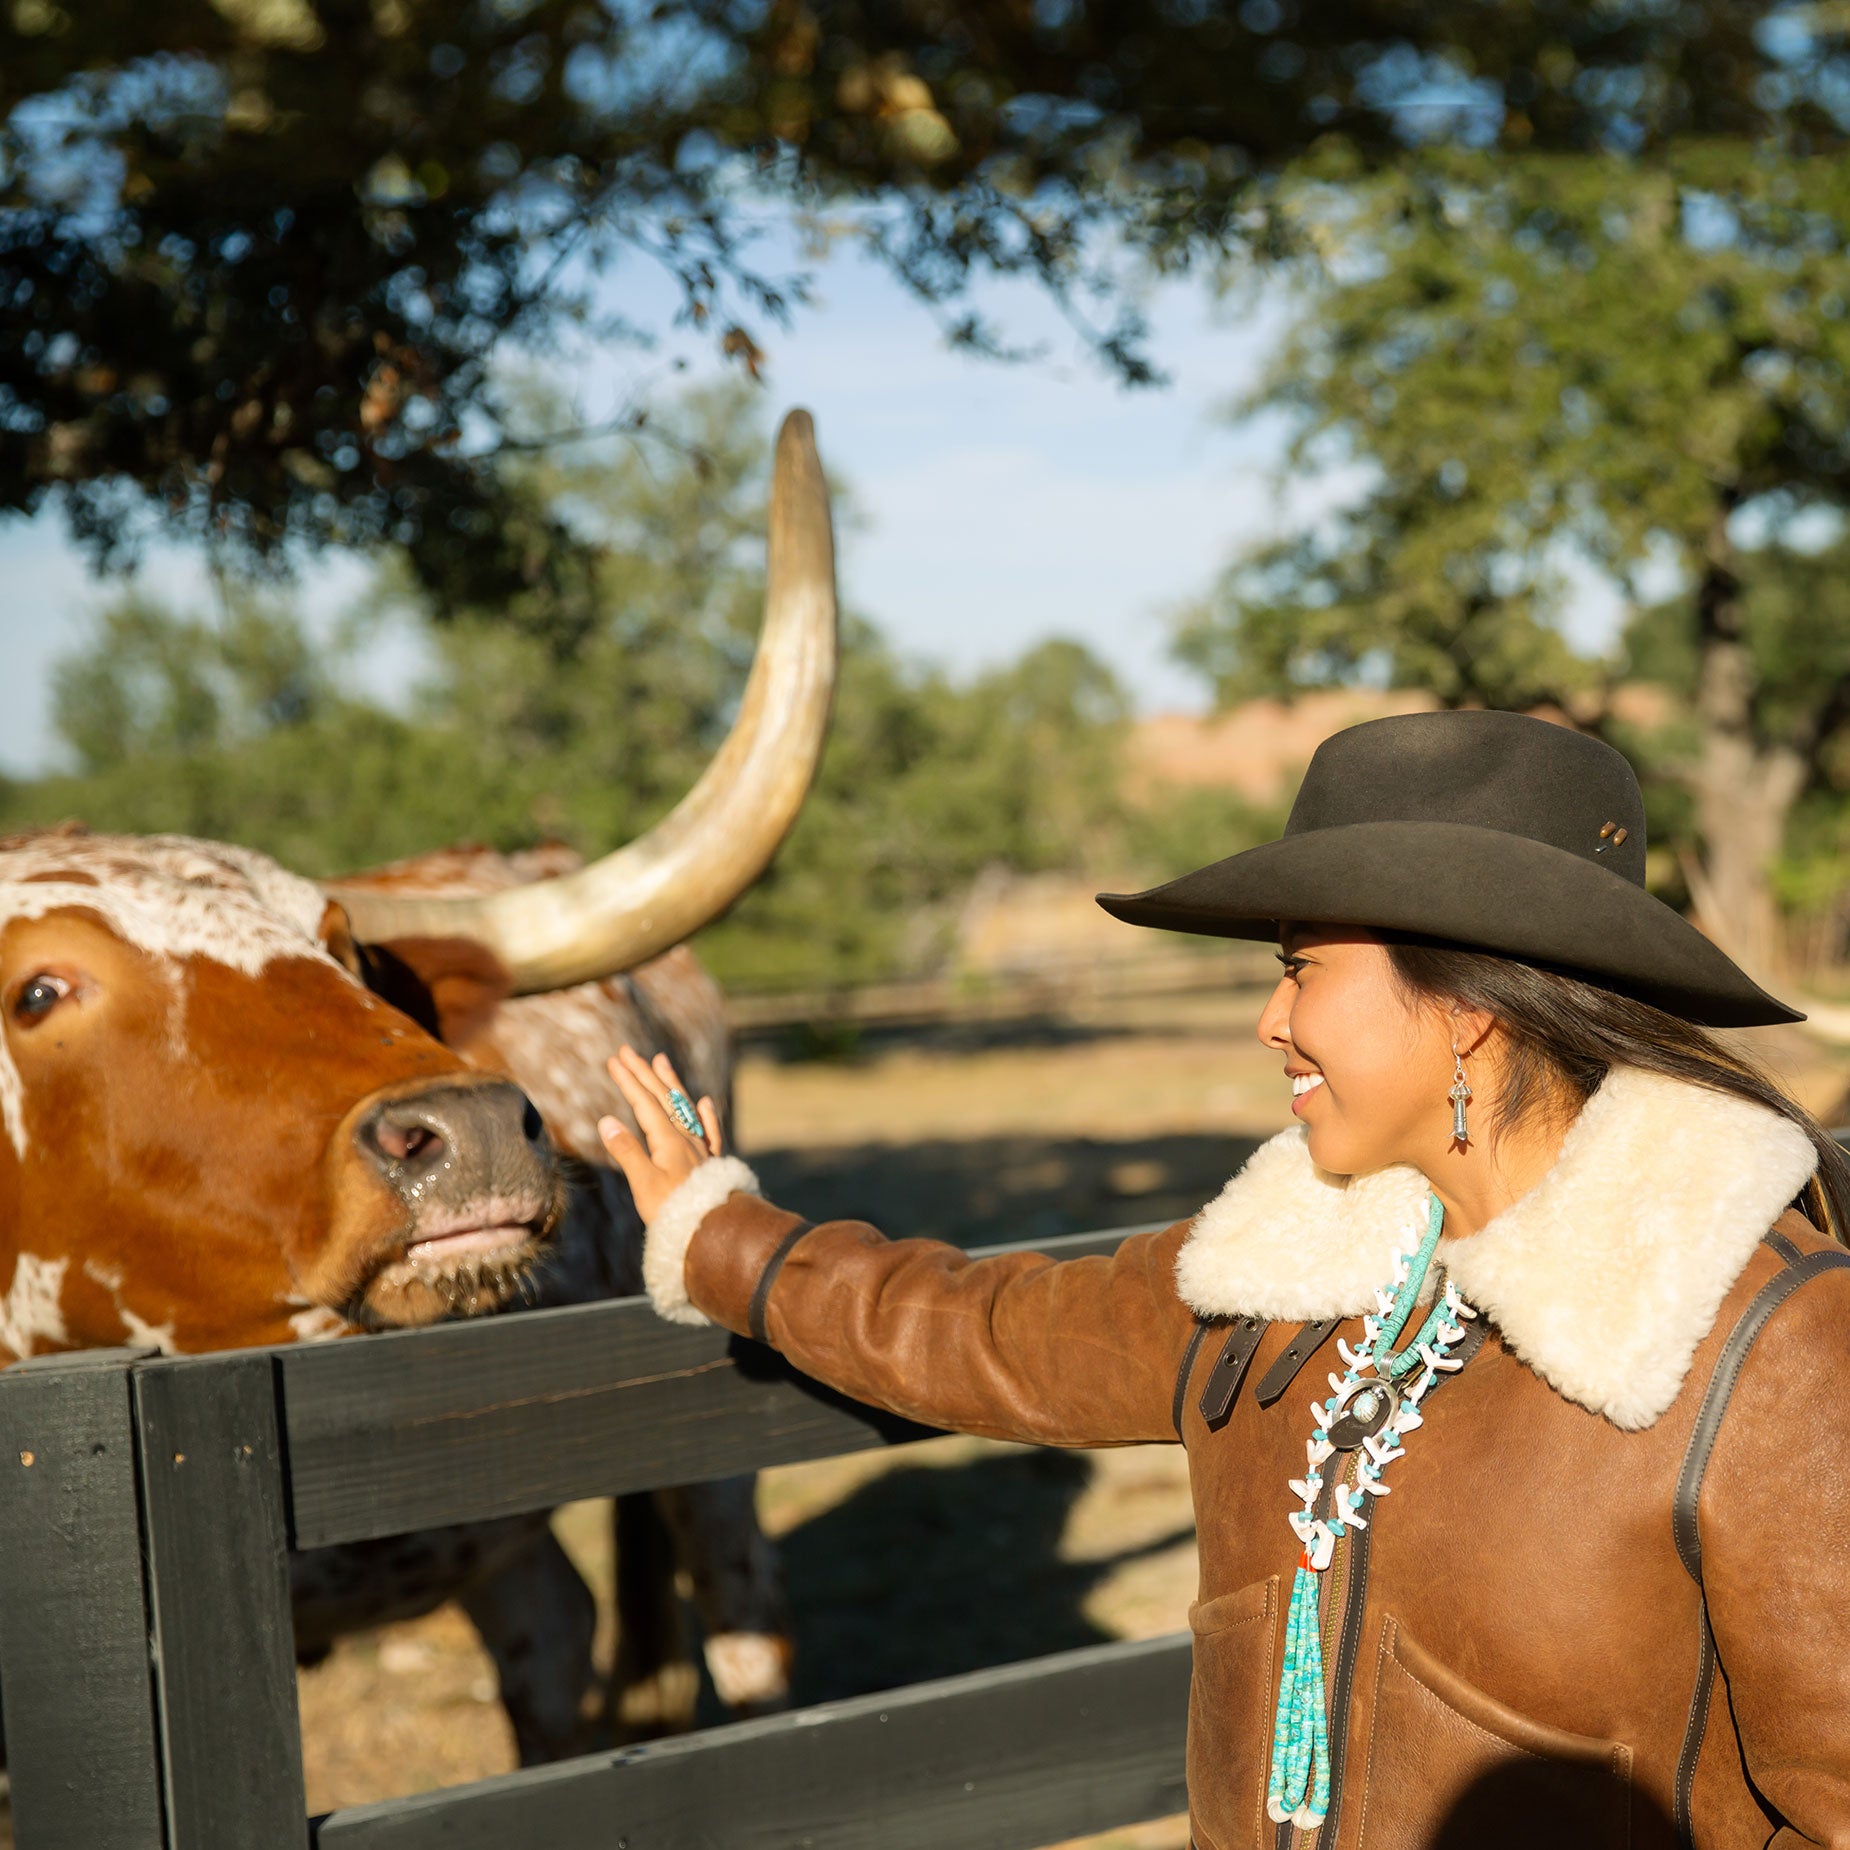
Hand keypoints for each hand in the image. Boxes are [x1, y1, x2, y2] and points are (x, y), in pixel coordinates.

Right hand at [598, 1045, 724, 1224]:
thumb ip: (627, 1151)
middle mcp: (685, 1138)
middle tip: (628, 1050)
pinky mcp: (710, 1164)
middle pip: (662, 1097)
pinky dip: (705, 1114)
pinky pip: (709, 1130)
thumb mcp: (643, 1183)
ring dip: (671, 1083)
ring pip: (684, 1107)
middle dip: (644, 1072)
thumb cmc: (674, 1211)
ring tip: (662, 1061)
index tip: (614, 1060)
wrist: (713, 1230)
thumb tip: (607, 1121)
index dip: (628, 1080)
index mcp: (667, 1140)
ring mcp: (700, 1149)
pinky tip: (705, 1102)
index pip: (644, 1102)